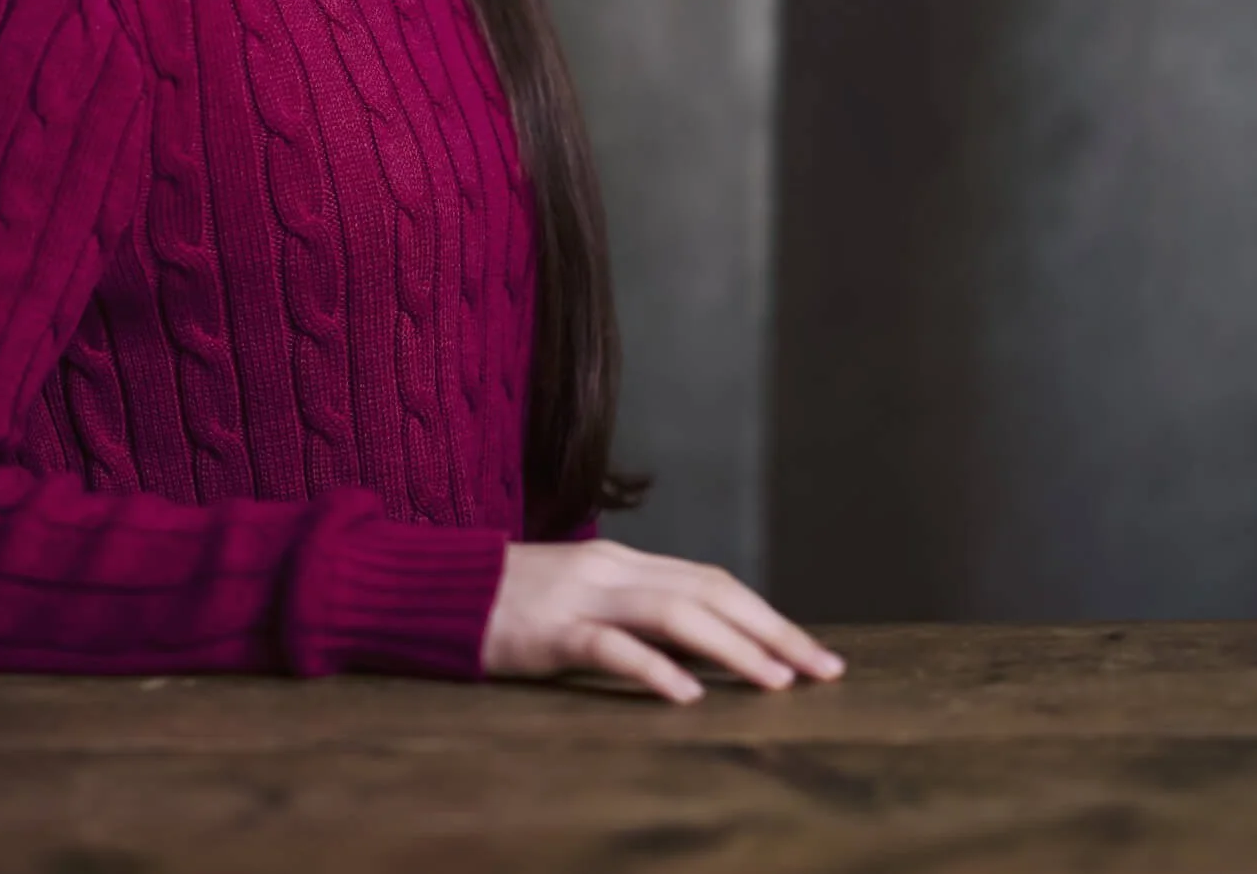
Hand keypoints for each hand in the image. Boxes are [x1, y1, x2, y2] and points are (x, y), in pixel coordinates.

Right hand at [478, 538, 845, 702]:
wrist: (431, 590)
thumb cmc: (508, 603)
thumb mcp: (580, 597)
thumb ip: (632, 610)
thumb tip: (699, 645)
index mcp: (624, 561)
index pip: (714, 582)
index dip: (768, 617)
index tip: (812, 654)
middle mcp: (613, 569)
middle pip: (711, 592)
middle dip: (775, 632)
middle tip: (824, 670)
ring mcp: (581, 596)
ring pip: (675, 613)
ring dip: (734, 649)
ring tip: (776, 683)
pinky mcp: (548, 631)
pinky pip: (610, 647)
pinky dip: (654, 669)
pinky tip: (686, 696)